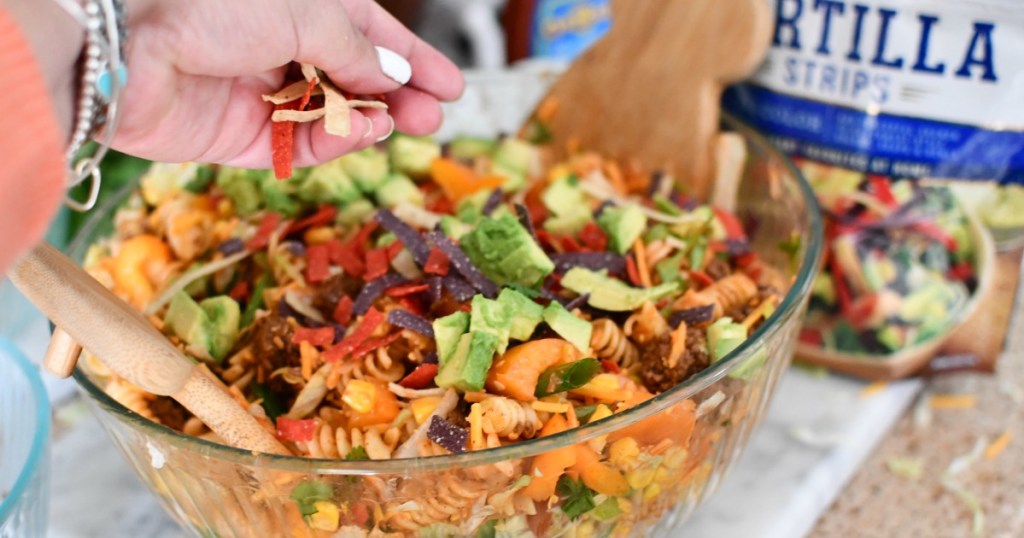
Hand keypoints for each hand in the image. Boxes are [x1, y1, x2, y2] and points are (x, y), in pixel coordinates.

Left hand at [115, 0, 463, 167]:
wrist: (127, 49)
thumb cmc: (212, 6)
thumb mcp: (307, 13)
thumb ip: (355, 49)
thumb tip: (393, 76)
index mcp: (297, 5)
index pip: (367, 33)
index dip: (411, 58)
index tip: (451, 86)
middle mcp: (277, 46)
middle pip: (353, 78)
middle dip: (397, 96)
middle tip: (434, 117)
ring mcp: (258, 93)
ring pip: (331, 116)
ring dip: (370, 119)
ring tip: (401, 123)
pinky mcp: (238, 138)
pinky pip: (299, 146)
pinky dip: (335, 142)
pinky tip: (364, 132)